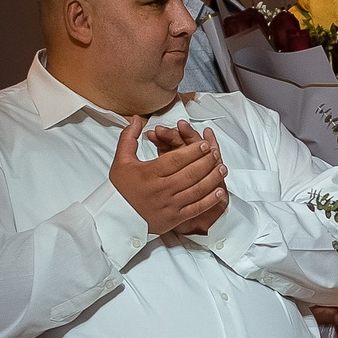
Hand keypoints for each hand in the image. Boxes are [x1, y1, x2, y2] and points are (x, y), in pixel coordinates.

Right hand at [110, 116, 228, 235]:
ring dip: (212, 178)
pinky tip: (219, 191)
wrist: (115, 219)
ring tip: (222, 168)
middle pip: (190, 173)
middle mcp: (161, 189)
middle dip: (206, 161)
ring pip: (197, 190)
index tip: (203, 144)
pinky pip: (196, 208)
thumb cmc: (119, 190)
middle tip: (215, 152)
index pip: (176, 159)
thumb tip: (135, 119)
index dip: (193, 151)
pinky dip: (210, 200)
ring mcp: (169, 205)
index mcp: (149, 174)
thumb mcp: (121, 161)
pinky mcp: (174, 218)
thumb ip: (129, 137)